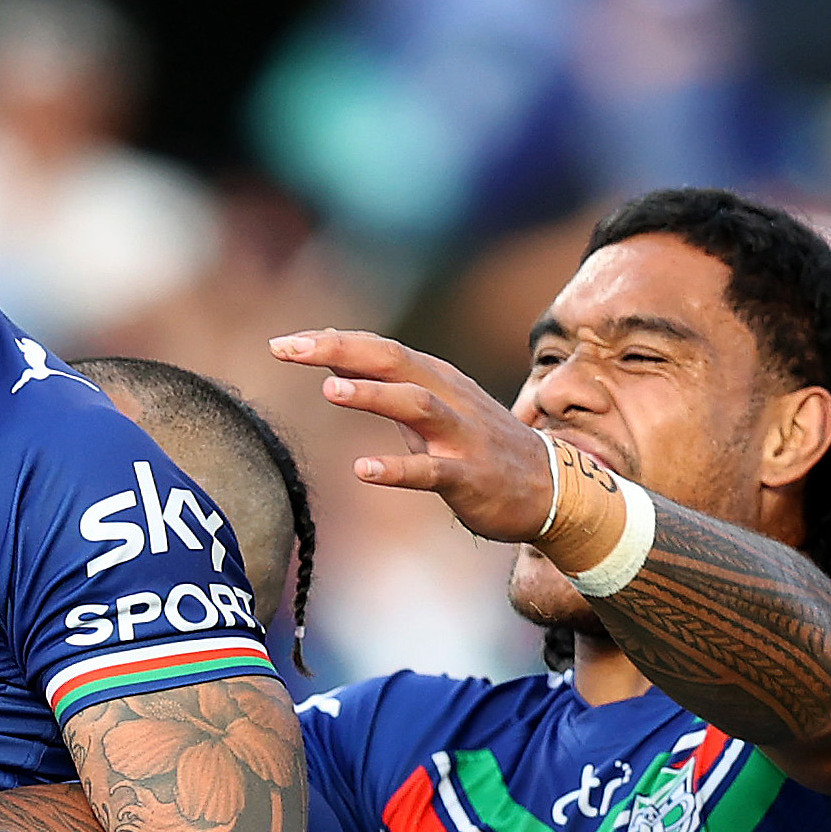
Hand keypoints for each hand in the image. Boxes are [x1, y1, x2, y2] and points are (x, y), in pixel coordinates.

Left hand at [270, 328, 579, 544]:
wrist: (548, 488)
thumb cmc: (477, 443)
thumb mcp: (430, 406)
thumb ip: (383, 383)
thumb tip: (333, 357)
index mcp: (434, 378)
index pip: (377, 349)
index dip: (330, 343)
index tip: (282, 343)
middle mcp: (447, 397)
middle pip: (392, 361)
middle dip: (340, 351)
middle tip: (289, 348)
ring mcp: (459, 436)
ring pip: (416, 404)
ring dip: (372, 395)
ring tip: (329, 390)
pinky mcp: (468, 476)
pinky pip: (430, 472)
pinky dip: (397, 469)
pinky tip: (362, 470)